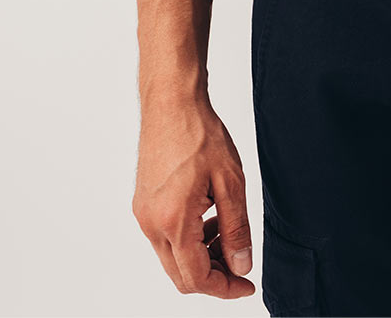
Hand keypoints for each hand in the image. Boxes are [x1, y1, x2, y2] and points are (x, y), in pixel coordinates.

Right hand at [132, 95, 255, 299]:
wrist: (172, 102)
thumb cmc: (200, 133)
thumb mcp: (231, 181)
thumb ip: (236, 228)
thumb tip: (241, 265)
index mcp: (174, 221)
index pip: (197, 277)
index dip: (225, 288)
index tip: (246, 284)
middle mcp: (152, 224)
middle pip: (181, 274)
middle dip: (214, 275)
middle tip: (241, 262)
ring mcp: (144, 214)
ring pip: (173, 257)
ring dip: (202, 255)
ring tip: (228, 229)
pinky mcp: (143, 203)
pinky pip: (165, 237)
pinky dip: (189, 238)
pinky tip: (209, 215)